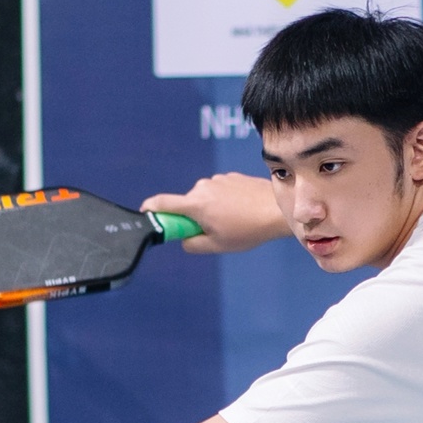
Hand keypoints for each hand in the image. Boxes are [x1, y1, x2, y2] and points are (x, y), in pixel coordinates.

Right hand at [141, 171, 285, 252]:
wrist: (277, 210)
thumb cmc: (248, 229)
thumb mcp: (216, 245)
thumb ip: (192, 244)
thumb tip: (182, 239)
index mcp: (196, 204)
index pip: (162, 203)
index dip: (150, 209)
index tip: (145, 214)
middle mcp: (203, 187)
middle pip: (186, 205)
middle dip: (192, 219)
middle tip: (212, 232)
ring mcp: (217, 180)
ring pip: (204, 199)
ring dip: (210, 211)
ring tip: (233, 222)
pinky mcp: (230, 177)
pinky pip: (218, 192)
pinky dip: (223, 202)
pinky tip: (241, 211)